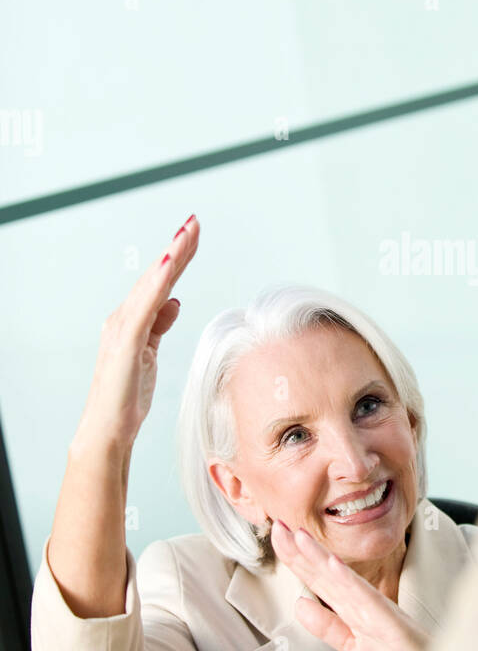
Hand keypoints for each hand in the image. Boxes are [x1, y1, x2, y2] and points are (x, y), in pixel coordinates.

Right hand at [73, 214, 200, 454]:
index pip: (159, 283)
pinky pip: (145, 307)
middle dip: (176, 248)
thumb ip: (159, 326)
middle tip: (195, 221)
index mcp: (132, 321)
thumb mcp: (150, 354)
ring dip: (170, 257)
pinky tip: (169, 265)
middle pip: (155, 277)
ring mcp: (122, 328)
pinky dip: (157, 284)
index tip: (193, 235)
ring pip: (150, 285)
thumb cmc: (126, 395)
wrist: (108, 428)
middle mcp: (123, 318)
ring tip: (187, 233)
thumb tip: (173, 302)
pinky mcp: (125, 342)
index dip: (177, 258)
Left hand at [271, 521, 430, 650]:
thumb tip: (298, 603)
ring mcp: (374, 610)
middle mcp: (360, 603)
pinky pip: (365, 598)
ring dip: (319, 556)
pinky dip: (348, 580)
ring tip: (299, 536)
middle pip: (324, 573)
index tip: (277, 536)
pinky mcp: (388, 621)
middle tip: (278, 525)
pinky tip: (332, 564)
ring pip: (341, 579)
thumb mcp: (353, 646)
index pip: (318, 580)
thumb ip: (327, 626)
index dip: (296, 559)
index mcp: (350, 609)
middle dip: (300, 550)